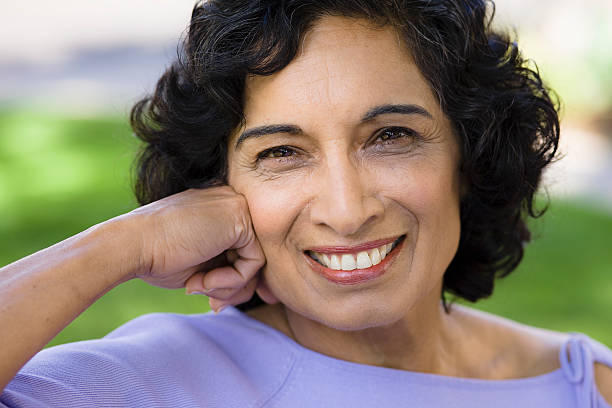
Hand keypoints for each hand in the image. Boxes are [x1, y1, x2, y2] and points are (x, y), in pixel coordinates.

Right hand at [127, 186, 277, 310]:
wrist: (131, 245)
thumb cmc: (156, 257)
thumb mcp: (201, 267)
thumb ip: (229, 272)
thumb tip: (260, 293)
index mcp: (218, 208)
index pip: (243, 249)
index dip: (236, 281)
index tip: (217, 302)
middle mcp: (230, 201)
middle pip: (252, 255)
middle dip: (235, 288)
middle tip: (212, 304)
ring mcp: (236, 205)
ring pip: (256, 261)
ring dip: (230, 287)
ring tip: (199, 288)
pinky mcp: (240, 217)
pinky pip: (254, 262)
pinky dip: (231, 281)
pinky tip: (203, 281)